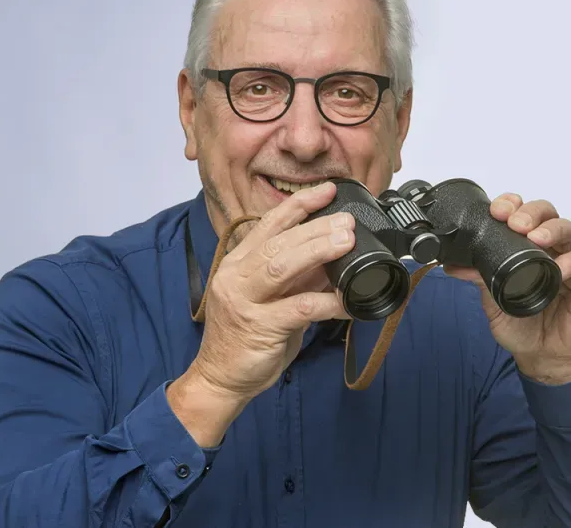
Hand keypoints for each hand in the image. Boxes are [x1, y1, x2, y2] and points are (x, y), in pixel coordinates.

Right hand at [170, 182, 354, 445]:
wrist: (220, 379)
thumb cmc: (246, 338)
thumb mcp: (269, 299)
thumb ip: (295, 277)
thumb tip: (331, 257)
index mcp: (237, 263)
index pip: (268, 224)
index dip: (299, 204)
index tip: (327, 190)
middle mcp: (236, 276)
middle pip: (278, 241)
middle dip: (316, 228)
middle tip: (347, 223)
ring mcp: (244, 300)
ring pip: (282, 265)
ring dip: (318, 251)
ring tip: (347, 242)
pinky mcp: (259, 327)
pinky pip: (300, 308)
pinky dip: (328, 303)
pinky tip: (349, 301)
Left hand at [444, 193, 570, 384]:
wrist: (543, 356)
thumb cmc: (522, 325)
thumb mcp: (493, 301)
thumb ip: (478, 280)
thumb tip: (453, 265)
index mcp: (526, 247)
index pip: (521, 214)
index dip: (511, 205)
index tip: (497, 211)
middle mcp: (549, 248)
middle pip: (546, 214)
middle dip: (530, 212)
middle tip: (515, 222)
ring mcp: (570, 261)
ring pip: (567, 230)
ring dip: (551, 229)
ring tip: (536, 238)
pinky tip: (560, 267)